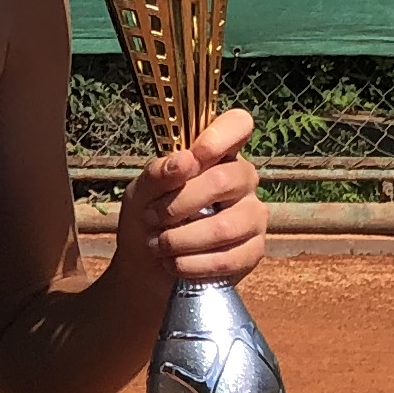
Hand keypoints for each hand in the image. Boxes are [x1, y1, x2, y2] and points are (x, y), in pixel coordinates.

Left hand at [117, 107, 264, 288]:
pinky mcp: (253, 251)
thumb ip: (159, 173)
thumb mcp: (140, 193)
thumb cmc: (148, 219)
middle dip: (178, 204)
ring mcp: (253, 215)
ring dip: (181, 239)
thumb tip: (186, 160)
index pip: (238, 124)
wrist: (146, 269)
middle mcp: (242, 180)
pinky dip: (192, 264)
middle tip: (151, 218)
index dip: (219, 136)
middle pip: (225, 179)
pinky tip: (173, 264)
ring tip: (158, 246)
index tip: (193, 155)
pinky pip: (229, 258)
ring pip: (226, 226)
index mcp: (217, 154)